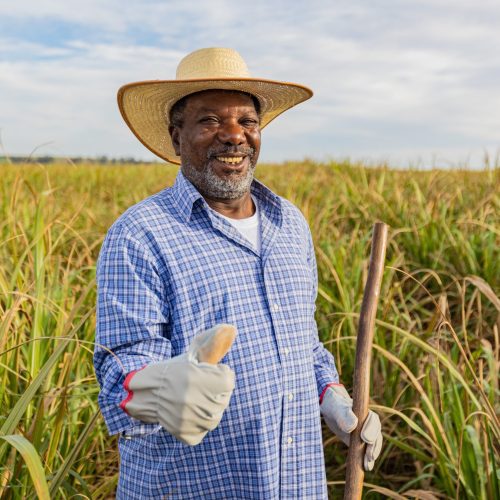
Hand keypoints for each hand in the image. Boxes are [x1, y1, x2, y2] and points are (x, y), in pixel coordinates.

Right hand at [120, 325, 235, 445]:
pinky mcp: (185, 434)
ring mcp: (188, 419)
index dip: (222, 374)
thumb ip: (212, 343)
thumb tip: (231, 328)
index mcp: (195, 378)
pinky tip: (191, 412)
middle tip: (204, 386)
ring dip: (211, 407)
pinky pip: (203, 430)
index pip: (228, 380)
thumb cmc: (174, 370)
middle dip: (217, 391)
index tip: (213, 372)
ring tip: (199, 399)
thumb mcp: (192, 355)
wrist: (147, 391)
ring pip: (215, 417)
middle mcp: (192, 400)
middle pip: (223, 399)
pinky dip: (200, 423)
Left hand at [320, 384, 381, 470]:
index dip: (371, 430)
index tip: (365, 439)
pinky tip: (366, 467)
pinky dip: (368, 459)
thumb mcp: (337, 409)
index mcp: (366, 412)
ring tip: (367, 465)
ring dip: (372, 455)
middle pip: (376, 435)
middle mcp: (369, 424)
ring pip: (373, 445)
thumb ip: (345, 415)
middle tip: (369, 456)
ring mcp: (366, 434)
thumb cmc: (335, 406)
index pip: (373, 421)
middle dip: (374, 446)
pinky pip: (367, 451)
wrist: (332, 410)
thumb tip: (354, 424)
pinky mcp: (361, 443)